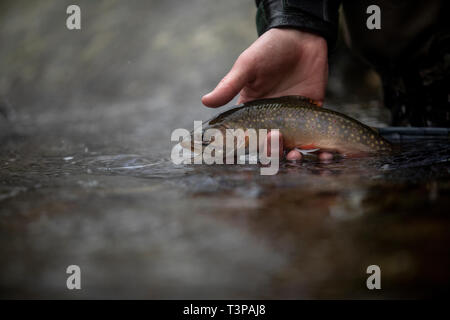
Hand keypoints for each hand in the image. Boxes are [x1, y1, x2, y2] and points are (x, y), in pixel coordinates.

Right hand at [202, 28, 331, 160]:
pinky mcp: (312, 117)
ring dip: (289, 158)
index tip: (236, 156)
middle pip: (266, 148)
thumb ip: (229, 86)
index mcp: (250, 112)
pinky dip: (319, 153)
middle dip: (270, 151)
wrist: (303, 37)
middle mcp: (269, 120)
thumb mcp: (248, 66)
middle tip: (275, 137)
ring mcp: (291, 120)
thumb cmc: (270, 49)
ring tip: (294, 154)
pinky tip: (323, 155)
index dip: (238, 149)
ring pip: (288, 149)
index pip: (241, 137)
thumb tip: (205, 101)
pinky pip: (314, 140)